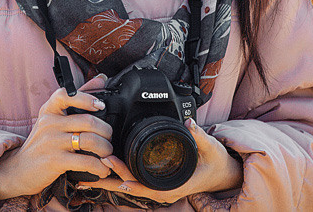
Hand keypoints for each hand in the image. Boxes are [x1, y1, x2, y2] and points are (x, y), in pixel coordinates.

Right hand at [0, 75, 112, 200]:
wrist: (20, 169)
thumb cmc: (42, 142)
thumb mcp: (53, 118)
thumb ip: (77, 99)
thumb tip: (101, 79)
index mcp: (49, 110)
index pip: (66, 95)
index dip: (87, 98)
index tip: (100, 106)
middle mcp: (49, 123)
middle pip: (87, 121)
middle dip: (106, 131)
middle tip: (109, 137)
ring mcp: (52, 142)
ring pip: (89, 140)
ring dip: (105, 148)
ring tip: (107, 153)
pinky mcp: (55, 161)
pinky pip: (85, 161)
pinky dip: (99, 166)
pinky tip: (103, 169)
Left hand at [76, 118, 242, 204]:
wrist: (223, 172)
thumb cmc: (216, 162)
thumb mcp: (210, 148)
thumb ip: (199, 136)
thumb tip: (190, 123)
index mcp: (175, 185)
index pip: (147, 186)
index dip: (129, 179)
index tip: (112, 169)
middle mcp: (164, 190)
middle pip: (133, 186)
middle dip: (112, 177)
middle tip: (94, 165)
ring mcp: (159, 187)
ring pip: (131, 185)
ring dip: (112, 178)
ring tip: (89, 174)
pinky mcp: (156, 181)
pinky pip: (135, 181)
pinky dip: (120, 176)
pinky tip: (105, 170)